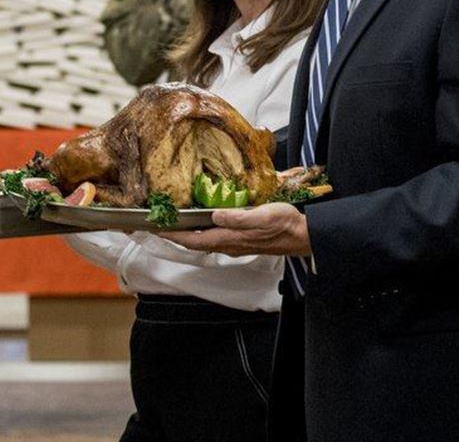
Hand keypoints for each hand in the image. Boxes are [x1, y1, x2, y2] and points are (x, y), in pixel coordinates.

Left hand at [158, 202, 311, 256]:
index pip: (193, 239)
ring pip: (204, 241)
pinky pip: (215, 238)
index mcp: (230, 238)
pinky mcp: (243, 240)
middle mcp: (230, 244)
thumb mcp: (262, 216)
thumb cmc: (284, 225)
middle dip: (176, 235)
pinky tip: (204, 223)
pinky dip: (203, 232)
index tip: (156, 229)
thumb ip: (238, 217)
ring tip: (177, 224)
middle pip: (195, 243)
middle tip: (159, 225)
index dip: (173, 235)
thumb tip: (216, 215)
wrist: (302, 235)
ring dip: (188, 235)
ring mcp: (236, 244)